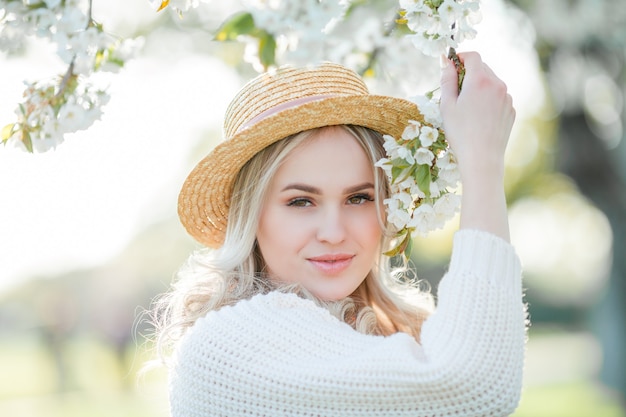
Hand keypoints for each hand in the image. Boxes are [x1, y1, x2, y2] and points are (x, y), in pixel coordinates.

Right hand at [439, 51, 515, 180]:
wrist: (482, 158)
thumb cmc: (460, 132)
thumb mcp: (447, 105)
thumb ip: (446, 79)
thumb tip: (445, 61)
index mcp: (480, 80)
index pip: (473, 56)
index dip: (461, 57)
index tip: (451, 65)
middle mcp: (498, 84)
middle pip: (483, 68)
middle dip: (469, 73)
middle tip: (456, 91)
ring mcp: (507, 98)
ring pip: (491, 83)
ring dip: (479, 87)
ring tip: (467, 109)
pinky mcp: (511, 110)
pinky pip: (499, 97)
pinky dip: (488, 100)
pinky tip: (479, 118)